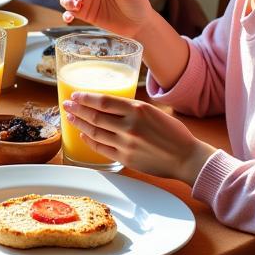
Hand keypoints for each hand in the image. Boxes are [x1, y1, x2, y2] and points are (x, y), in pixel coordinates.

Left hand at [61, 93, 214, 184]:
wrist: (186, 158)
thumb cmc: (173, 133)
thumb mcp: (153, 112)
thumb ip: (131, 109)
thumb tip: (107, 105)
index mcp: (138, 110)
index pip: (104, 101)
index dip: (86, 98)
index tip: (75, 95)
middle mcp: (130, 126)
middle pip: (95, 116)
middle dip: (78, 109)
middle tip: (67, 104)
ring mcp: (127, 144)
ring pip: (95, 132)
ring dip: (80, 124)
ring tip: (71, 117)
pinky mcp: (126, 158)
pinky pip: (101, 148)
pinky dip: (90, 141)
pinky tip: (84, 135)